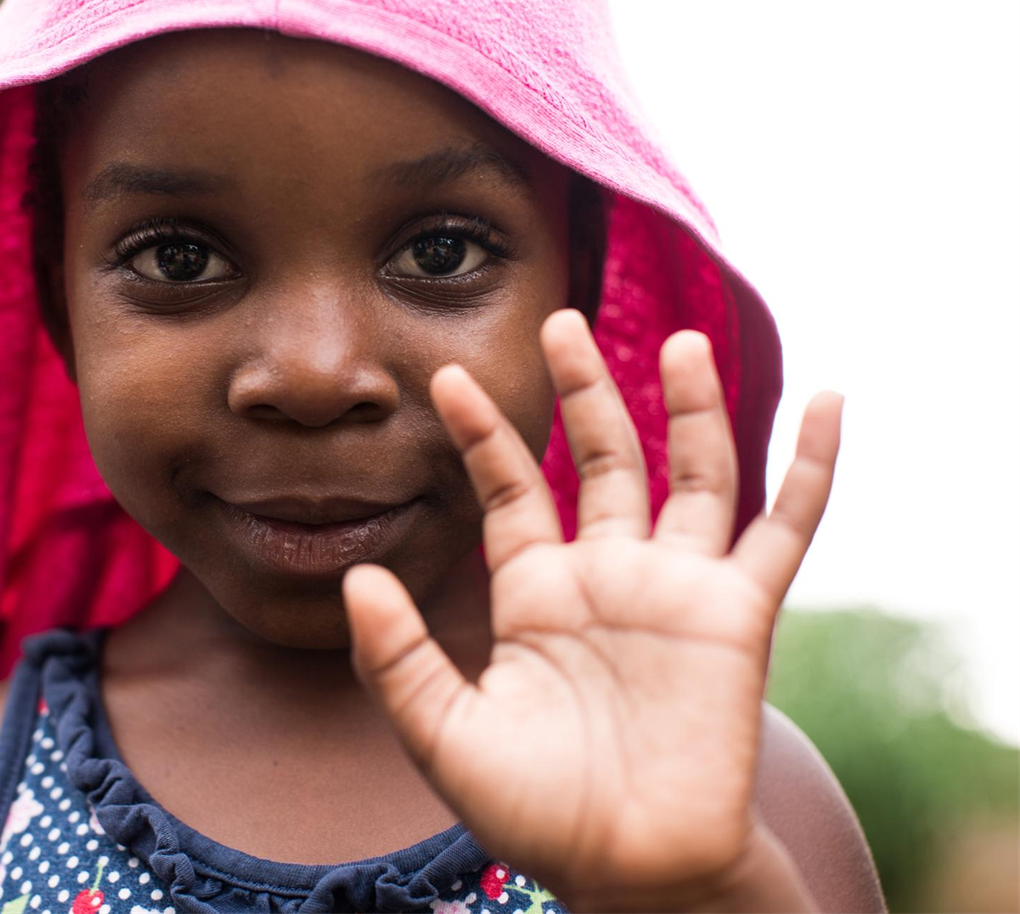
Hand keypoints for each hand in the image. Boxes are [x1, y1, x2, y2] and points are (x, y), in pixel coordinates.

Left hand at [343, 309, 838, 910]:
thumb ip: (397, 656)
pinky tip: (826, 401)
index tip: (446, 378)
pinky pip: (786, 528)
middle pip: (603, 459)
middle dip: (585, 392)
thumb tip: (356, 577)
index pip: (510, 490)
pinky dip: (810, 467)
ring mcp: (676, 589)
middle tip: (562, 323)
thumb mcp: (443, 733)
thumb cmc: (535, 810)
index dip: (483, 435)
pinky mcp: (738, 615)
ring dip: (692, 407)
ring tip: (682, 340)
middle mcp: (607, 576)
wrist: (627, 867)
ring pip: (694, 474)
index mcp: (535, 593)